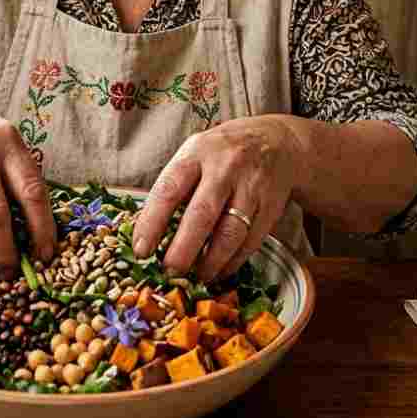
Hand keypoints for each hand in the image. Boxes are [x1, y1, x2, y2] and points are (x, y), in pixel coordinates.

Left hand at [131, 116, 302, 281]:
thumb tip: (148, 233)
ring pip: (231, 233)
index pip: (169, 190)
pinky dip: (233, 262)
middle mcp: (224, 168)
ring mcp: (251, 187)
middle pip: (202, 214)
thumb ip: (174, 187)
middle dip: (183, 249)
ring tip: (197, 276)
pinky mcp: (271, 206)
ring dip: (211, 262)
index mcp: (196, 154)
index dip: (152, 222)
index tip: (141, 250)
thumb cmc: (221, 154)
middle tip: (169, 271)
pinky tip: (220, 270)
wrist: (275, 141)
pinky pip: (251, 241)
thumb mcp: (193, 155)